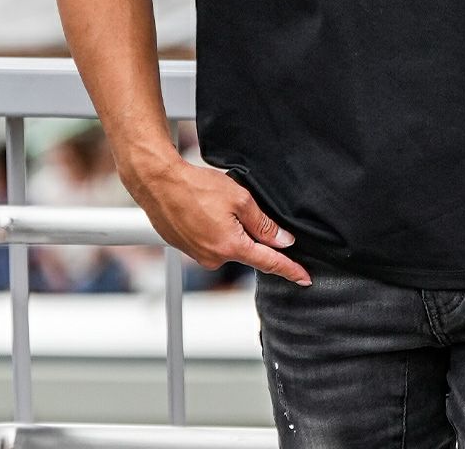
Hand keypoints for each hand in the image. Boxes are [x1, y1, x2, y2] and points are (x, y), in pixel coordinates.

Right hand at [126, 155, 312, 285]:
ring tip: (214, 203)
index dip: (290, 270)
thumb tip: (283, 241)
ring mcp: (199, 256)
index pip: (269, 263)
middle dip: (249, 231)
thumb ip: (263, 223)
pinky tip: (204, 209)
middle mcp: (214, 259)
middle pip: (246, 249)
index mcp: (231, 247)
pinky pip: (211, 241)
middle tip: (235, 205)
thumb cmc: (197, 187)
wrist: (159, 184)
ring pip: (228, 243)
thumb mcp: (240, 199)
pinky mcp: (187, 249)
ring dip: (229, 227)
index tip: (305, 279)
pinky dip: (213, 227)